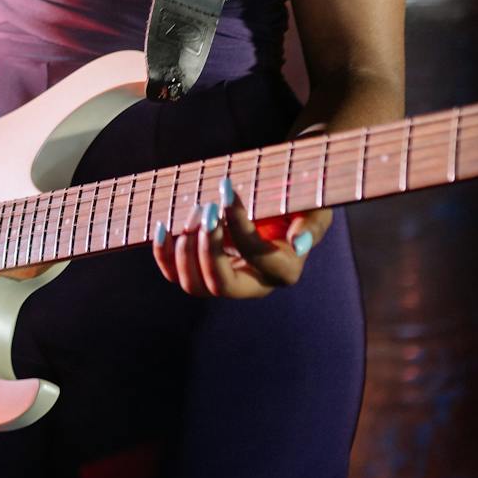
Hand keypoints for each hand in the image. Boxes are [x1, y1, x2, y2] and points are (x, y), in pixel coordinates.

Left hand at [150, 176, 331, 298]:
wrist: (277, 197)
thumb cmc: (298, 200)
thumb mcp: (314, 208)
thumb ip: (311, 224)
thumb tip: (297, 243)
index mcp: (283, 270)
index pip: (256, 256)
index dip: (239, 225)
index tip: (228, 192)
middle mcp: (253, 283)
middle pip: (221, 285)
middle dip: (208, 247)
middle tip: (206, 209)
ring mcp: (225, 279)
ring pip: (194, 286)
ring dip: (186, 249)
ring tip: (193, 212)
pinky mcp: (201, 271)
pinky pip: (175, 275)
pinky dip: (164, 254)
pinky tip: (164, 226)